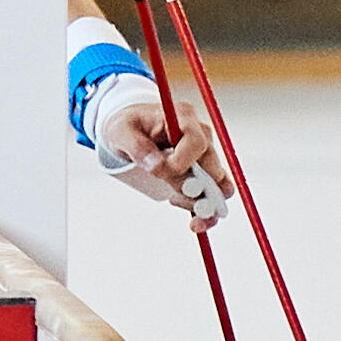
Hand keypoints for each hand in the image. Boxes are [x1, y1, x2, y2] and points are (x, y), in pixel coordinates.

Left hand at [89, 67, 229, 225]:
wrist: (131, 130)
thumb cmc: (127, 126)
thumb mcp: (122, 131)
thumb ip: (138, 147)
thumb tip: (157, 167)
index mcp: (184, 118)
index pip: (196, 142)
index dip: (182, 162)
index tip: (160, 173)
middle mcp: (201, 136)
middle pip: (212, 167)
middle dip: (197, 190)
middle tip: (173, 200)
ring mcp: (205, 156)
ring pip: (219, 185)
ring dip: (207, 206)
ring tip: (191, 221)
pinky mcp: (203, 174)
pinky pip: (213, 196)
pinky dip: (208, 213)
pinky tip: (196, 222)